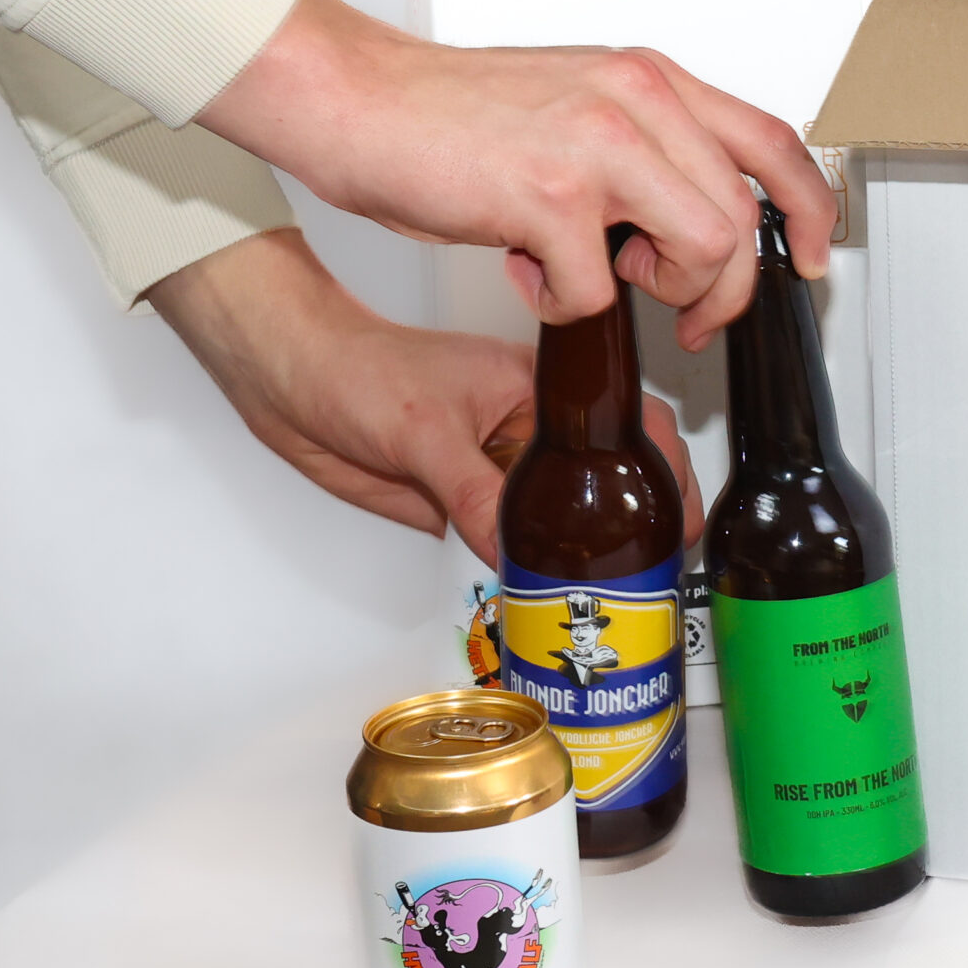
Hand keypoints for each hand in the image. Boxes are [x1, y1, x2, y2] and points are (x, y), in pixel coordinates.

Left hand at [149, 228, 704, 564]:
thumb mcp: (423, 432)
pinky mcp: (468, 500)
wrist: (290, 383)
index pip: (629, 423)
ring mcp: (502, 466)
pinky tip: (546, 597)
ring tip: (611, 598)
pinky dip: (534, 569)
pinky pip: (514, 540)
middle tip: (653, 575)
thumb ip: (471, 493)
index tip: (677, 520)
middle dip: (638, 526)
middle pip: (608, 479)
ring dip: (586, 556)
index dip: (663, 471)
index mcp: (544, 388)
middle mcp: (534, 429)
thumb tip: (514, 554)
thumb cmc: (358, 369)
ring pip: (563, 518)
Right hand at [195, 0, 834, 348]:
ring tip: (600, 279)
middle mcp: (637, 100)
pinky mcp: (550, 196)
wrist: (356, 99)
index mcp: (649, 79)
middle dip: (724, 286)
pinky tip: (526, 270)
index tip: (811, 258)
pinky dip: (564, 304)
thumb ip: (642, 148)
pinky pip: (598, 291)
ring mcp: (599, 145)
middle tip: (687, 311)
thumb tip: (687, 223)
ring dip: (662, 291)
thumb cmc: (449, 115)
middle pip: (744, 217)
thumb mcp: (575, 106)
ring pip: (703, 249)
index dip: (810, 210)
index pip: (772, 141)